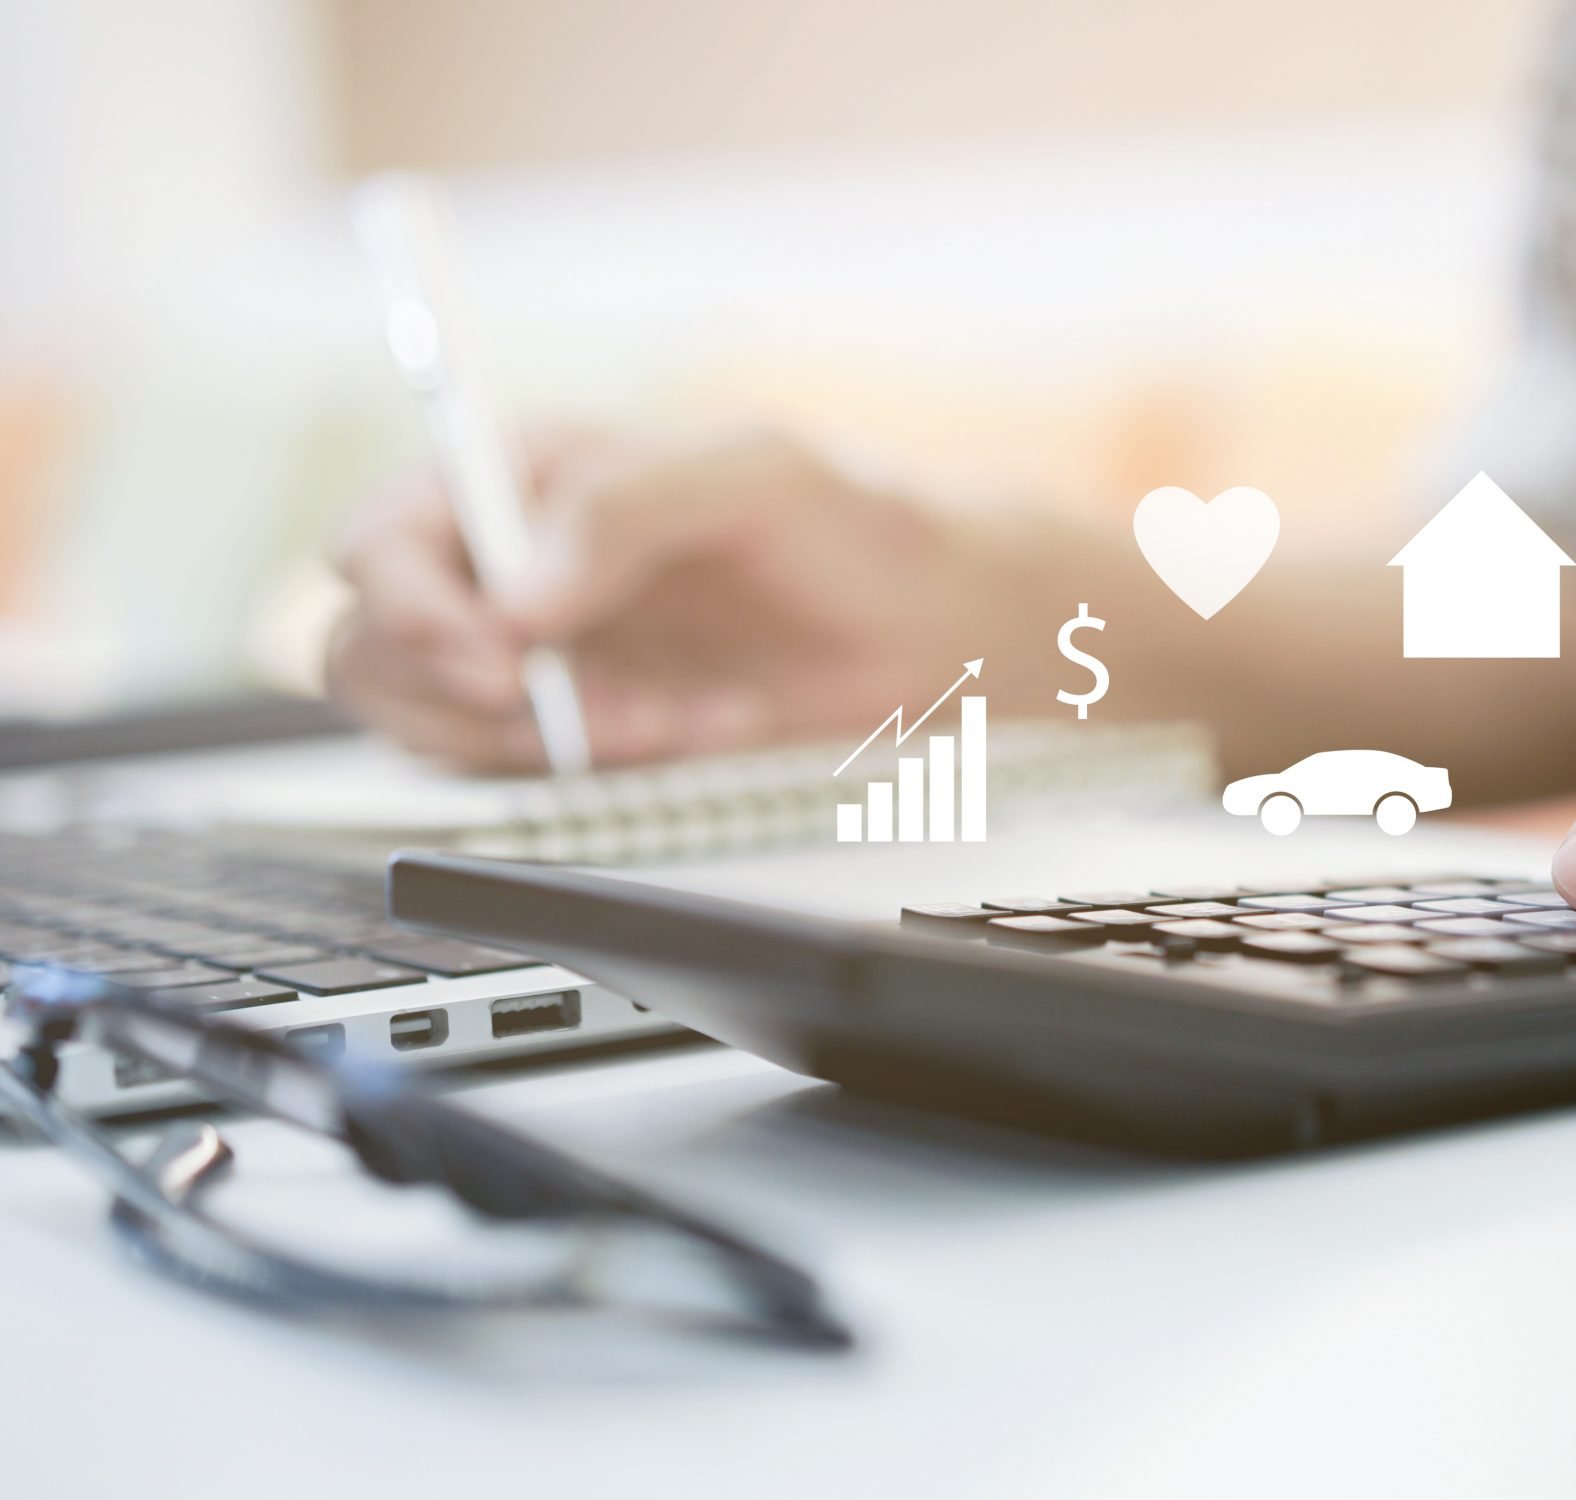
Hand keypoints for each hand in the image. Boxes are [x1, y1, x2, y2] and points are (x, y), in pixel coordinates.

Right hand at [327, 425, 1025, 769]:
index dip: (409, 604)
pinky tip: (695, 723)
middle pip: (369, 644)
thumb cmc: (849, 523)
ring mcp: (533, 654)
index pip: (380, 537)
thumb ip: (631, 506)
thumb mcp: (756, 475)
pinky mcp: (576, 727)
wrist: (926, 626)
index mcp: (522, 475)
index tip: (500, 652)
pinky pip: (527, 771)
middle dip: (460, 694)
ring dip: (539, 739)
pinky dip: (605, 766)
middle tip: (570, 709)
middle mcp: (504, 564)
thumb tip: (520, 590)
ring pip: (430, 722)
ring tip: (663, 712)